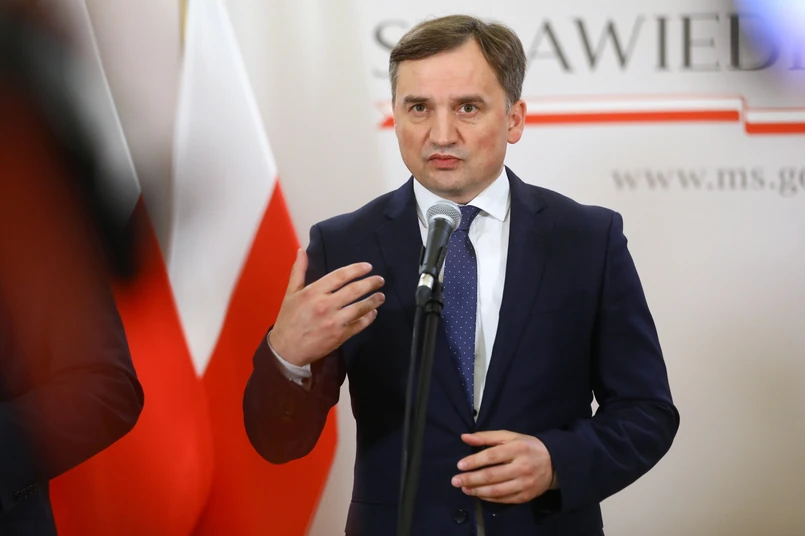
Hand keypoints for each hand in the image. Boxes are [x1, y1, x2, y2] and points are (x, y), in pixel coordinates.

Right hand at [269, 249, 384, 366]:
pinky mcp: (340, 336)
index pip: (340, 276)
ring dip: (373, 301)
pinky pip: (359, 325)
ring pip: (360, 308)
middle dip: (370, 283)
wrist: (286, 349)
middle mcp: (325, 305)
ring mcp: (334, 321)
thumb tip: (302, 251)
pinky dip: (369, 318)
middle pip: (354, 290)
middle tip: (380, 280)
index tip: (368, 267)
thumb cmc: (288, 319)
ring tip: (381, 296)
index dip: (356, 270)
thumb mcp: (290, 293)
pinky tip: (373, 313)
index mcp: (313, 292)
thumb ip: (298, 271)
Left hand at [451, 430, 555, 503]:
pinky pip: (504, 499)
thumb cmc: (527, 446)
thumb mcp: (509, 436)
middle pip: (492, 476)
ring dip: (477, 490)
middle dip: (471, 479)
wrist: (554, 463)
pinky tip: (478, 494)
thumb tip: (464, 437)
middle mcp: (521, 467)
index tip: (460, 465)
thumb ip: (487, 437)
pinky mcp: (526, 496)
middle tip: (455, 480)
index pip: (492, 456)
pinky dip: (489, 497)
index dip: (474, 461)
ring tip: (464, 488)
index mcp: (517, 449)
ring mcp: (525, 484)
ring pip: (497, 490)